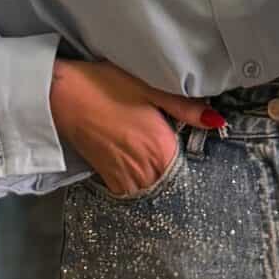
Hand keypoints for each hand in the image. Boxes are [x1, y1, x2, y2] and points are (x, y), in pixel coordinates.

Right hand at [51, 57, 224, 196]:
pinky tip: (143, 172)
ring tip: (164, 169)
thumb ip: (185, 108)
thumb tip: (217, 121)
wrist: (60, 94)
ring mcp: (124, 176)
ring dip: (160, 184)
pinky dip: (140, 187)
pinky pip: (131, 194)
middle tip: (188, 167)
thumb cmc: (106, 85)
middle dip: (181, 177)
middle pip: (173, 185)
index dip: (198, 166)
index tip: (203, 161)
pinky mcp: (107, 177)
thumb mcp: (150, 88)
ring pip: (153, 192)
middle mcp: (144, 168)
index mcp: (161, 146)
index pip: (191, 170)